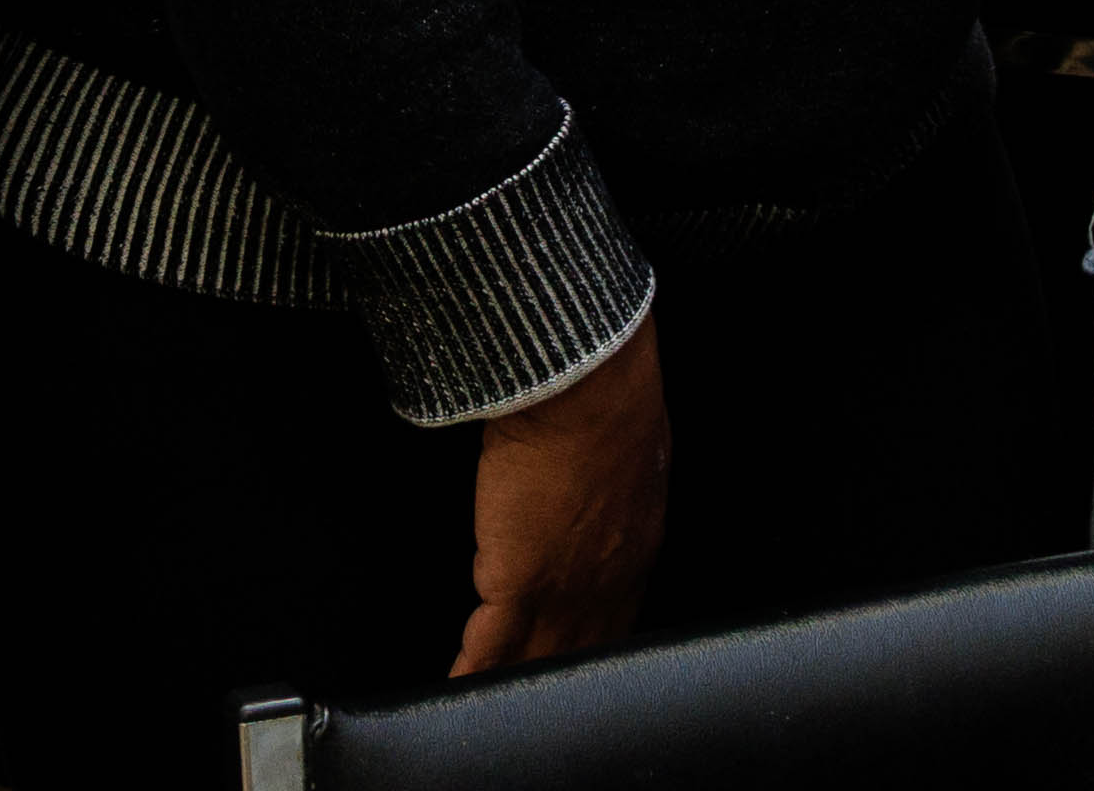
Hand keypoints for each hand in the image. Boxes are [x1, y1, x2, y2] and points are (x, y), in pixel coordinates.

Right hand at [452, 318, 665, 677]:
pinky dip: (471, 675)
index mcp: (635, 545)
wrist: (585, 385)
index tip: (581, 660)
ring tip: (493, 708)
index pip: (618, 617)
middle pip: (584, 652)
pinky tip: (457, 691)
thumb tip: (601, 469)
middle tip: (537, 702)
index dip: (594, 644)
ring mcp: (565, 589)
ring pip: (538, 661)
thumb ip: (613, 477)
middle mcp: (607, 580)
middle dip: (559, 679)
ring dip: (514, 687)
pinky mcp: (519, 584)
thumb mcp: (629, 448)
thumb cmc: (607, 396)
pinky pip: (490, 650)